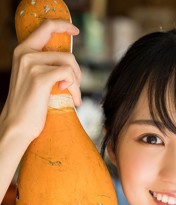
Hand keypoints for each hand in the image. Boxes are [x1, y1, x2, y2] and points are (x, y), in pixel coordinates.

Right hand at [0, 19, 81, 145]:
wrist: (17, 126)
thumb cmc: (28, 107)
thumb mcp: (33, 79)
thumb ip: (44, 66)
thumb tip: (68, 61)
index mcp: (22, 51)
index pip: (46, 27)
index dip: (63, 26)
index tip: (75, 31)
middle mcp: (26, 54)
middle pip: (66, 53)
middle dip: (77, 71)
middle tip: (76, 88)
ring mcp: (32, 64)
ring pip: (69, 64)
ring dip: (77, 83)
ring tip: (75, 97)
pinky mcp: (40, 78)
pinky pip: (68, 76)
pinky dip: (75, 89)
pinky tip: (73, 100)